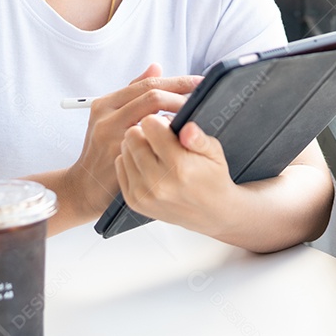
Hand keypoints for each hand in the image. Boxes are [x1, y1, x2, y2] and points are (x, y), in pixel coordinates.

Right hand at [64, 64, 202, 218]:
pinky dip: (169, 137)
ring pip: (154, 119)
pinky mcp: (120, 159)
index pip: (148, 84)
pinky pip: (152, 143)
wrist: (86, 186)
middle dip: (181, 96)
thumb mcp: (112, 117)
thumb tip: (156, 67)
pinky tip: (180, 138)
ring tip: (193, 116)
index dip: (177, 81)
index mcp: (106, 104)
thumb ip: (134, 93)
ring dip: (178, 117)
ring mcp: (112, 139)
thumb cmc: (103, 149)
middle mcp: (106, 118)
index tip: (199, 82)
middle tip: (200, 99)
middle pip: (152, 97)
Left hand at [115, 116, 238, 236]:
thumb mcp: (214, 153)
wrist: (210, 213)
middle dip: (146, 132)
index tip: (166, 127)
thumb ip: (198, 138)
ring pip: (124, 149)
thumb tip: (187, 127)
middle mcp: (158, 182)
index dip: (159, 121)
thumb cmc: (211, 179)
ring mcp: (143, 193)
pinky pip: (120, 165)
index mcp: (179, 166)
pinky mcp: (133, 201)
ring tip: (156, 154)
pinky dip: (132, 161)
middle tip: (160, 140)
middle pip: (132, 135)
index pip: (150, 126)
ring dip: (137, 146)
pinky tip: (148, 166)